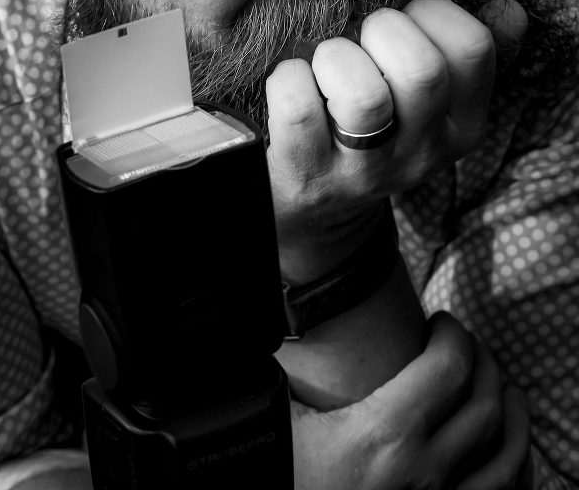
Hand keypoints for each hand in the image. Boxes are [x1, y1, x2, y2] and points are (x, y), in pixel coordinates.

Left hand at [266, 0, 526, 279]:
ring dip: (334, 57)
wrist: (313, 206)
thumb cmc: (372, 122)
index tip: (405, 18)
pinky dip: (289, 79)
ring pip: (363, 95)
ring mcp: (364, 171)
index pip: (474, 47)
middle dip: (382, 28)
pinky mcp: (305, 176)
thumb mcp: (430, 97)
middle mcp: (421, 153)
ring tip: (326, 64)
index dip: (432, 12)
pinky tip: (293, 82)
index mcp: (461, 123)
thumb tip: (508, 8)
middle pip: (422, 69)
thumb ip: (467, 48)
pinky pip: (299, 109)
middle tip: (361, 38)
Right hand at [291, 312, 531, 489]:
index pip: (449, 368)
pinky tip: (506, 445)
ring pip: (506, 455)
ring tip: (502, 387)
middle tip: (467, 345)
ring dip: (512, 412)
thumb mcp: (282, 416)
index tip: (440, 322)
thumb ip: (288, 366)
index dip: (454, 334)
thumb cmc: (284, 472)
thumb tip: (282, 323)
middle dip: (485, 362)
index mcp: (384, 435)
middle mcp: (423, 473)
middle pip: (485, 405)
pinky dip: (514, 464)